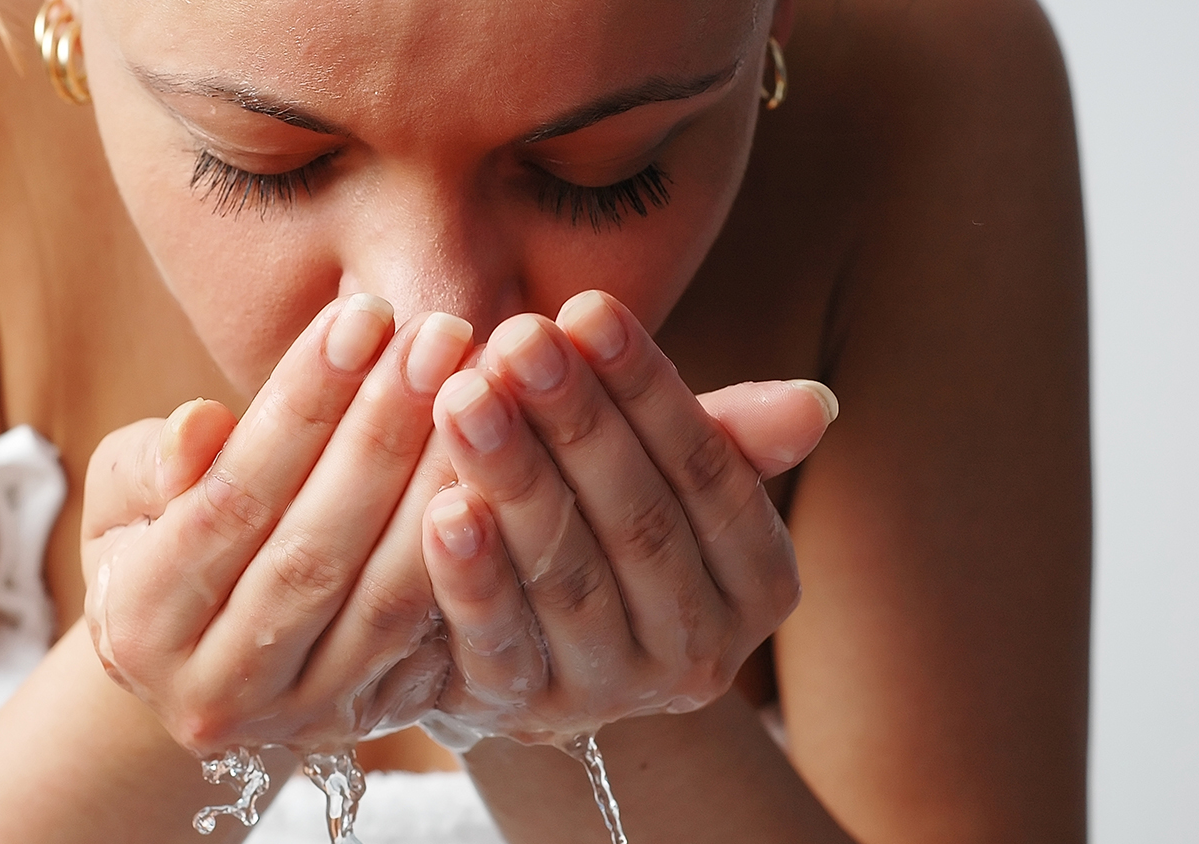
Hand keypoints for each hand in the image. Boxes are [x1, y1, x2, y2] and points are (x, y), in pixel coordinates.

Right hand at [80, 295, 474, 754]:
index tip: (361, 316)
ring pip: (387, 599)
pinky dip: (475, 550)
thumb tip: (199, 428)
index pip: (230, 501)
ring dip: (439, 484)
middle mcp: (219, 691)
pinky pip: (437, 634)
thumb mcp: (126, 497)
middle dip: (383, 432)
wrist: (205, 657)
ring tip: (484, 385)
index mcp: (138, 628)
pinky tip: (503, 465)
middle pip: (314, 552)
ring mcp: (304, 718)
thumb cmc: (161, 540)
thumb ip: (151, 463)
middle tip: (443, 333)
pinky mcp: (377, 719)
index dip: (300, 407)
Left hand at [418, 290, 835, 742]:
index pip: (709, 474)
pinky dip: (472, 577)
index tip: (588, 308)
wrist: (531, 643)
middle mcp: (695, 651)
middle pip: (640, 524)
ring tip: (465, 397)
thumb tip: (815, 403)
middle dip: (576, 422)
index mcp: (756, 584)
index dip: (649, 391)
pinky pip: (498, 642)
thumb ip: (724, 438)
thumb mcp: (664, 476)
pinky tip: (441, 508)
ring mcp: (608, 691)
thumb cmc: (604, 522)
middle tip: (518, 338)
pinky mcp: (520, 711)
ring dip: (516, 480)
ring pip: (568, 576)